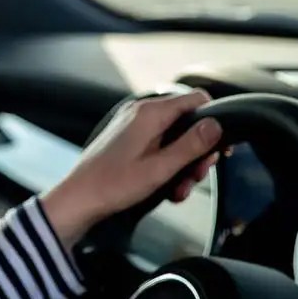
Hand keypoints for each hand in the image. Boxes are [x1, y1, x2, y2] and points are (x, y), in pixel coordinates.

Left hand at [40, 89, 222, 247]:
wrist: (79, 199)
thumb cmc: (112, 185)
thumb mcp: (160, 169)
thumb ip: (191, 145)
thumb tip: (217, 125)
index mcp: (149, 113)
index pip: (196, 99)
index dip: (213, 122)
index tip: (218, 148)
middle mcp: (140, 113)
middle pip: (187, 123)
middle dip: (197, 152)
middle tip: (196, 175)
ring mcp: (133, 126)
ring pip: (174, 138)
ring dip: (182, 164)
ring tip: (178, 189)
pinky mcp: (128, 140)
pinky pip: (158, 146)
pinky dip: (166, 165)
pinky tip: (166, 188)